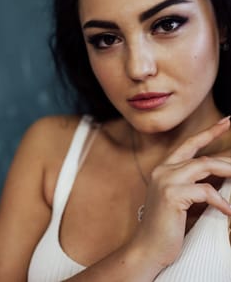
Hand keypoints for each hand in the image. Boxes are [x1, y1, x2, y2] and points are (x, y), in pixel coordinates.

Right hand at [134, 117, 230, 267]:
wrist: (148, 248)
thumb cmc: (167, 226)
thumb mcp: (181, 200)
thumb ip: (195, 183)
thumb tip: (222, 174)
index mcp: (164, 169)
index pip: (189, 145)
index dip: (209, 132)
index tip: (227, 121)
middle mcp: (163, 170)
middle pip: (200, 155)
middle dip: (225, 155)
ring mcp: (166, 181)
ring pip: (203, 166)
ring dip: (227, 171)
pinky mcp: (171, 194)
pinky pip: (205, 191)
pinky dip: (220, 201)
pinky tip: (228, 210)